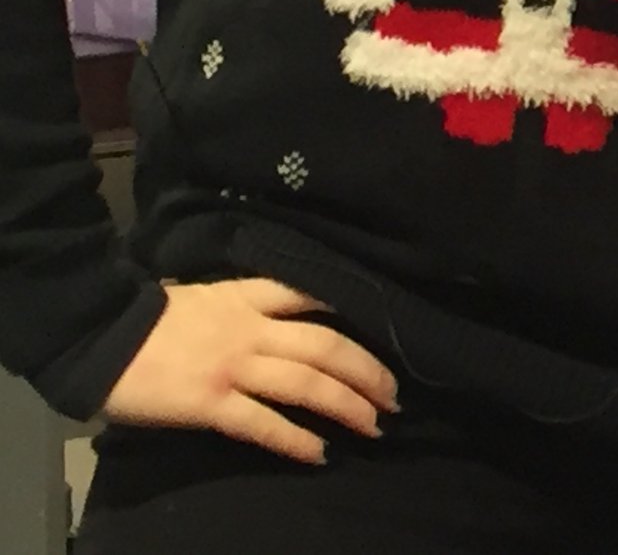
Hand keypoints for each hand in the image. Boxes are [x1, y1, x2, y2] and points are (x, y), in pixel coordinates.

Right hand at [102, 278, 398, 464]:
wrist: (95, 336)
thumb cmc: (145, 316)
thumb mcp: (204, 295)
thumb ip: (242, 305)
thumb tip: (276, 318)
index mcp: (247, 296)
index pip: (313, 295)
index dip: (355, 311)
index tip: (386, 329)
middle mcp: (250, 329)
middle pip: (326, 345)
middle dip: (366, 371)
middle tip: (393, 395)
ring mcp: (233, 366)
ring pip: (307, 383)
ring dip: (347, 405)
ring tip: (374, 424)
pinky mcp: (211, 403)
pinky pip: (264, 424)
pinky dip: (296, 439)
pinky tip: (320, 453)